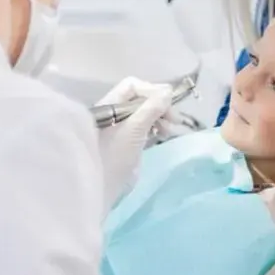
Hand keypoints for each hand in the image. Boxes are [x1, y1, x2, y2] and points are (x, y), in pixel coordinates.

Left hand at [95, 77, 173, 210]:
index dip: (152, 91)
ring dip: (159, 116)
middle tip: (174, 120)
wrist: (100, 188)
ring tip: (169, 129)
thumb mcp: (134, 129)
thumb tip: (167, 91)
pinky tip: (162, 134)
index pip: (133, 86)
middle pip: (139, 98)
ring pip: (143, 112)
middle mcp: (113, 112)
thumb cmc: (114, 155)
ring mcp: (119, 127)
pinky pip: (143, 126)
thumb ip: (151, 108)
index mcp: (109, 104)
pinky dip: (155, 127)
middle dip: (158, 105)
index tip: (168, 105)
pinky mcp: (126, 142)